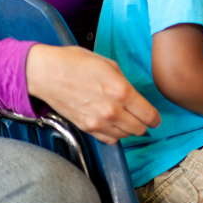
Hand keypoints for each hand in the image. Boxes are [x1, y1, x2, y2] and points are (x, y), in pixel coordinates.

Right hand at [26, 45, 160, 143]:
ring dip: (129, 129)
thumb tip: (134, 97)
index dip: (155, 117)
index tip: (155, 117)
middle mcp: (111, 111)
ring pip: (124, 136)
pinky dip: (114, 135)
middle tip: (143, 118)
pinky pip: (108, 140)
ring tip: (127, 119)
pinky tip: (113, 124)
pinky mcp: (86, 128)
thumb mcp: (110, 65)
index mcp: (121, 91)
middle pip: (139, 129)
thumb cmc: (77, 63)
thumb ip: (125, 84)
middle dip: (144, 124)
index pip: (148, 115)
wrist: (47, 73)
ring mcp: (98, 122)